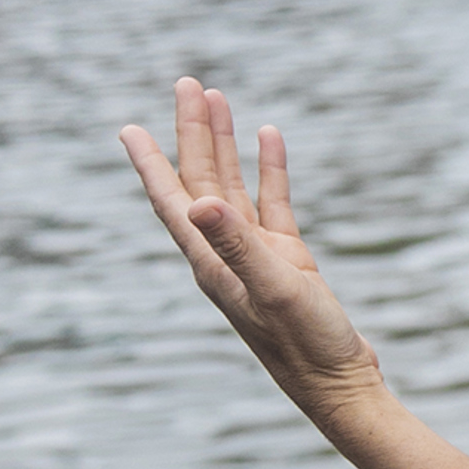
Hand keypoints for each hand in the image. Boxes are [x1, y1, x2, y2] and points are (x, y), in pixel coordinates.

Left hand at [120, 79, 381, 425]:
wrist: (341, 384)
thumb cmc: (303, 345)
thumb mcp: (272, 289)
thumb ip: (237, 245)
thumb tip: (200, 202)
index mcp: (209, 262)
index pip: (171, 200)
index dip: (149, 162)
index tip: (127, 128)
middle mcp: (224, 254)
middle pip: (198, 180)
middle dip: (190, 132)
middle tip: (187, 84)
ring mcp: (256, 255)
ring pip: (231, 185)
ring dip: (224, 143)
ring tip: (219, 98)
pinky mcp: (286, 259)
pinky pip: (272, 202)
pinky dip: (268, 168)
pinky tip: (268, 137)